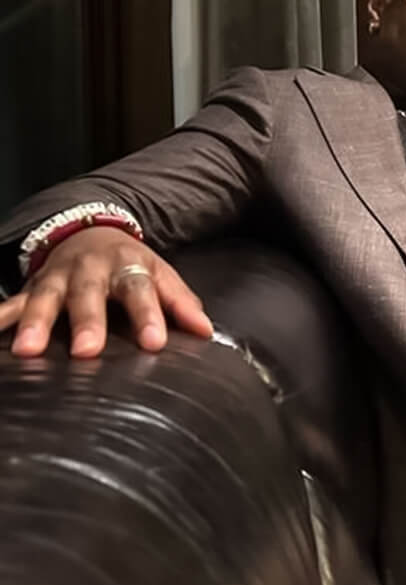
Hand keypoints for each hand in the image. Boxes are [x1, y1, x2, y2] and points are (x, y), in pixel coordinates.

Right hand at [0, 227, 212, 358]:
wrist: (92, 233)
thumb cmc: (132, 266)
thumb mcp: (160, 275)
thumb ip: (180, 303)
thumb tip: (207, 332)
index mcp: (128, 267)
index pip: (140, 291)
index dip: (148, 316)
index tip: (154, 343)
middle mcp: (90, 270)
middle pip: (88, 295)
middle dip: (86, 322)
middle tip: (86, 351)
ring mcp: (57, 278)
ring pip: (44, 298)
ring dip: (35, 322)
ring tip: (28, 350)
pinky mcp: (31, 287)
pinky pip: (11, 303)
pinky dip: (1, 317)